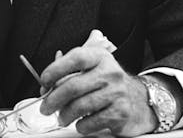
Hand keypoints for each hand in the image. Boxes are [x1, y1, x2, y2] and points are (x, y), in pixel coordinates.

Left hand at [39, 46, 156, 135]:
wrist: (138, 100)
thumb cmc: (107, 84)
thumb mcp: (91, 69)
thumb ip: (68, 72)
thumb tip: (46, 84)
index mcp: (100, 57)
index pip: (76, 58)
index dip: (56, 69)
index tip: (44, 81)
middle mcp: (110, 72)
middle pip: (74, 86)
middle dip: (54, 99)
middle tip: (45, 107)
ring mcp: (117, 92)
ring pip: (80, 106)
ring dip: (65, 115)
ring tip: (61, 118)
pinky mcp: (121, 112)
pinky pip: (92, 121)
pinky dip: (81, 125)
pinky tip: (80, 123)